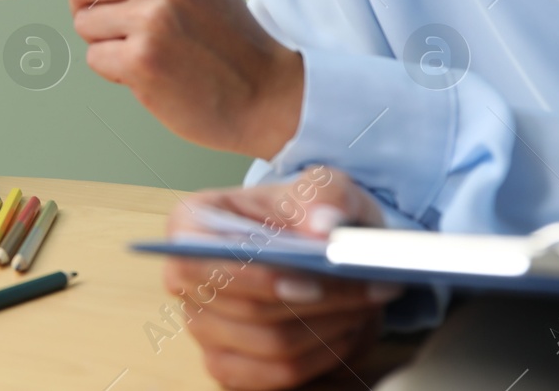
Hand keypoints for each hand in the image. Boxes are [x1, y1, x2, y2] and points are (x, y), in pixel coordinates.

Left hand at [46, 0, 302, 158]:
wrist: (266, 92)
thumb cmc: (224, 37)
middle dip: (88, 5)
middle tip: (124, 23)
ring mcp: (152, 18)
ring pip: (82, 22)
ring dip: (105, 40)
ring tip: (151, 47)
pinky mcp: (142, 60)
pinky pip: (94, 57)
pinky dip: (114, 69)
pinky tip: (152, 70)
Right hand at [165, 169, 400, 389]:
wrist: (321, 251)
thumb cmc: (308, 216)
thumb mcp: (322, 187)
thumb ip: (322, 194)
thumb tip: (322, 226)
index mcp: (189, 226)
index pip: (199, 260)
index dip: (252, 277)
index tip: (312, 282)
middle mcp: (185, 281)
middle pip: (248, 308)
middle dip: (319, 302)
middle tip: (373, 287)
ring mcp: (204, 328)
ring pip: (271, 345)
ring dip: (329, 328)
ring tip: (365, 303)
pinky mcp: (229, 366)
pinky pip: (279, 375)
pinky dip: (324, 356)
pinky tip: (348, 329)